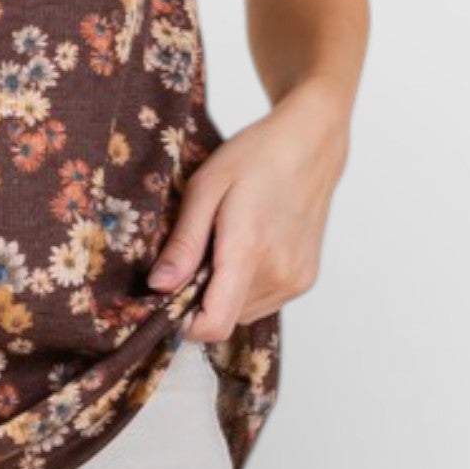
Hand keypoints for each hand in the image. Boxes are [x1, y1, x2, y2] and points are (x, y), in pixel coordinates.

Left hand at [147, 84, 348, 342]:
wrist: (310, 144)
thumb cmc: (254, 157)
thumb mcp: (204, 188)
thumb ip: (184, 243)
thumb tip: (159, 286)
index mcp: (249, 251)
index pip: (215, 324)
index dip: (184, 321)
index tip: (168, 295)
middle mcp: (279, 275)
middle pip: (225, 320)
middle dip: (200, 298)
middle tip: (195, 253)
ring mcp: (297, 281)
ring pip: (243, 313)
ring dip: (224, 292)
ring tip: (222, 245)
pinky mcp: (306, 280)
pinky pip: (264, 302)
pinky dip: (245, 286)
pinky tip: (245, 248)